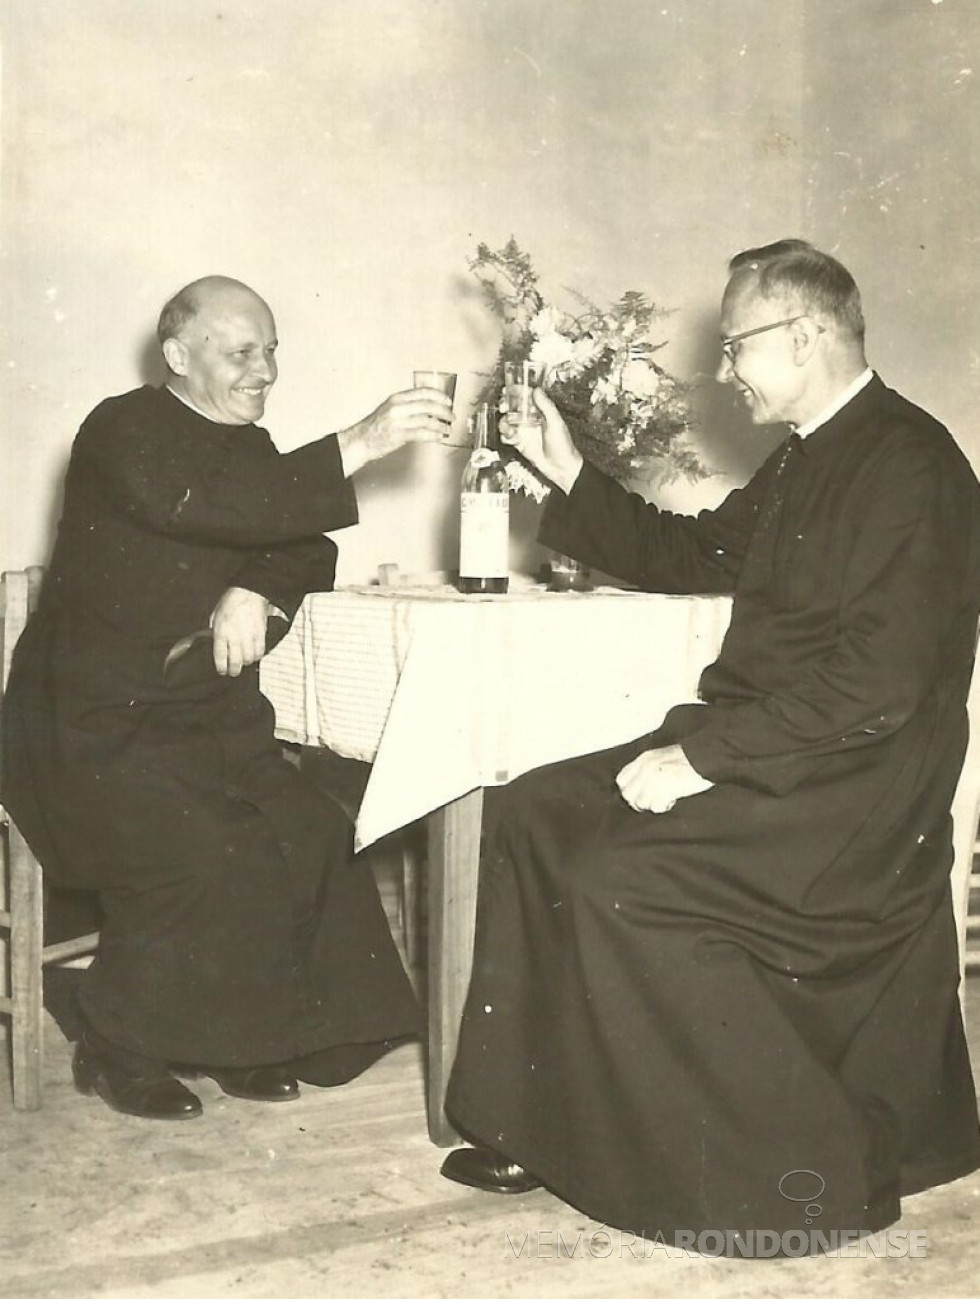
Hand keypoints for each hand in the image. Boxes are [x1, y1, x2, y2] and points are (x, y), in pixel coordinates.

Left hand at [210, 586, 270, 676]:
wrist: (249, 592)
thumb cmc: (231, 601)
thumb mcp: (216, 615)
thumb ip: (214, 630)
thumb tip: (213, 641)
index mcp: (221, 632)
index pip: (220, 657)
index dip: (221, 667)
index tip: (222, 671)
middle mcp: (234, 636)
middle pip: (235, 662)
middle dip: (234, 671)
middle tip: (233, 672)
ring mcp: (249, 636)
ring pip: (249, 659)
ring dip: (246, 663)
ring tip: (244, 661)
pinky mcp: (260, 634)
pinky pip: (260, 651)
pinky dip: (257, 655)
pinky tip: (254, 654)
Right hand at [336, 388, 453, 475]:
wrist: (361, 441)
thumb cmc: (376, 427)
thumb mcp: (390, 409)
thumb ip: (408, 406)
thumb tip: (429, 407)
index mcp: (397, 398)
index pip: (423, 392)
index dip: (439, 396)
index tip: (448, 401)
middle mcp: (397, 407)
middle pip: (428, 405)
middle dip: (444, 411)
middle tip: (451, 416)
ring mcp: (398, 421)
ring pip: (427, 419)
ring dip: (441, 425)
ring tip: (447, 429)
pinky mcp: (398, 435)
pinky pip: (421, 434)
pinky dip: (433, 435)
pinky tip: (438, 437)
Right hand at [499, 387, 582, 494]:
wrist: (561, 468)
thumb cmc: (563, 446)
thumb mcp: (556, 423)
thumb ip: (546, 406)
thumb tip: (537, 390)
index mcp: (541, 412)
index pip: (528, 397)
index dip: (518, 391)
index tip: (509, 389)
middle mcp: (531, 419)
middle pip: (514, 407)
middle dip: (506, 405)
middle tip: (504, 406)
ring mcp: (524, 431)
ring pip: (508, 421)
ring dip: (504, 421)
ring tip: (505, 425)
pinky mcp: (519, 443)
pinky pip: (507, 436)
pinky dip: (505, 435)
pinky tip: (509, 436)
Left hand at [616, 744, 713, 813]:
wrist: (706, 759)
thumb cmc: (688, 759)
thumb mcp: (661, 757)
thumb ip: (646, 769)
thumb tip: (638, 787)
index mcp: (643, 759)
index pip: (621, 780)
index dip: (630, 790)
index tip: (640, 794)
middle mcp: (645, 768)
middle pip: (628, 794)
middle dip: (639, 801)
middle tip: (653, 800)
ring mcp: (654, 779)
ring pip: (641, 803)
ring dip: (653, 804)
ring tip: (666, 798)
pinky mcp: (665, 789)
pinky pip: (655, 807)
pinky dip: (663, 806)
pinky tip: (672, 800)